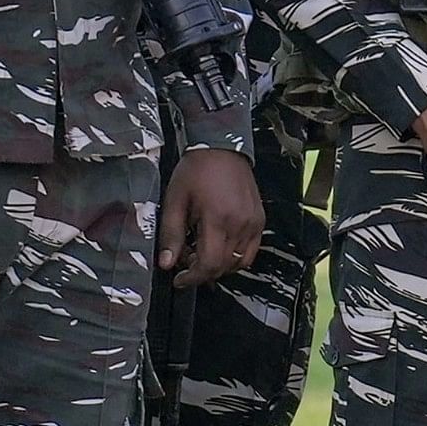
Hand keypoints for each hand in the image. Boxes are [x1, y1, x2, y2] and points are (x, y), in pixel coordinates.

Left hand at [160, 148, 267, 286]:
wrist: (222, 147)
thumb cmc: (196, 171)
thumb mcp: (175, 200)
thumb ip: (171, 234)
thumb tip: (166, 264)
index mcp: (217, 218)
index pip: (209, 264)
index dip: (192, 278)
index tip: (179, 279)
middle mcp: (240, 224)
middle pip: (223, 267)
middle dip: (202, 272)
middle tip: (185, 261)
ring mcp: (253, 223)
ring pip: (238, 263)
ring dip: (218, 266)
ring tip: (201, 250)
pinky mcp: (260, 220)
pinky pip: (250, 251)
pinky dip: (235, 257)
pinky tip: (220, 245)